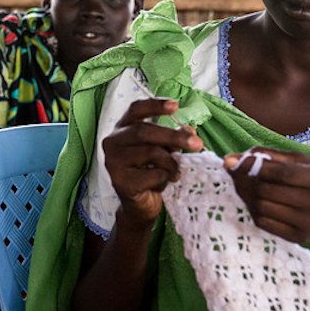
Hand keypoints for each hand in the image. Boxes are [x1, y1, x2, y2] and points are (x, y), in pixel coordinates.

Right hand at [103, 98, 202, 223]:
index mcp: (122, 129)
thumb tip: (190, 132)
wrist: (140, 205)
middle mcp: (113, 142)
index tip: (176, 106)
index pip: (135, 110)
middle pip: (144, 131)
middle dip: (173, 137)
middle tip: (197, 144)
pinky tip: (161, 184)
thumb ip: (174, 139)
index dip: (154, 105)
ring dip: (170, 163)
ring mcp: (113, 162)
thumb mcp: (165, 151)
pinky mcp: (120, 181)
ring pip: (150, 153)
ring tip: (176, 173)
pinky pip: (151, 174)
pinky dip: (163, 179)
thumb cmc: (151, 172)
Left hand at [224, 147, 309, 285]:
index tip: (236, 161)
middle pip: (268, 191)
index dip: (255, 166)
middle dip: (246, 180)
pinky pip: (265, 223)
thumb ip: (276, 156)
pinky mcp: (300, 237)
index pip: (281, 173)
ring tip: (245, 186)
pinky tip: (255, 201)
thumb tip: (239, 155)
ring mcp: (308, 223)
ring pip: (262, 208)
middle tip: (236, 173)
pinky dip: (254, 210)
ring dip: (248, 196)